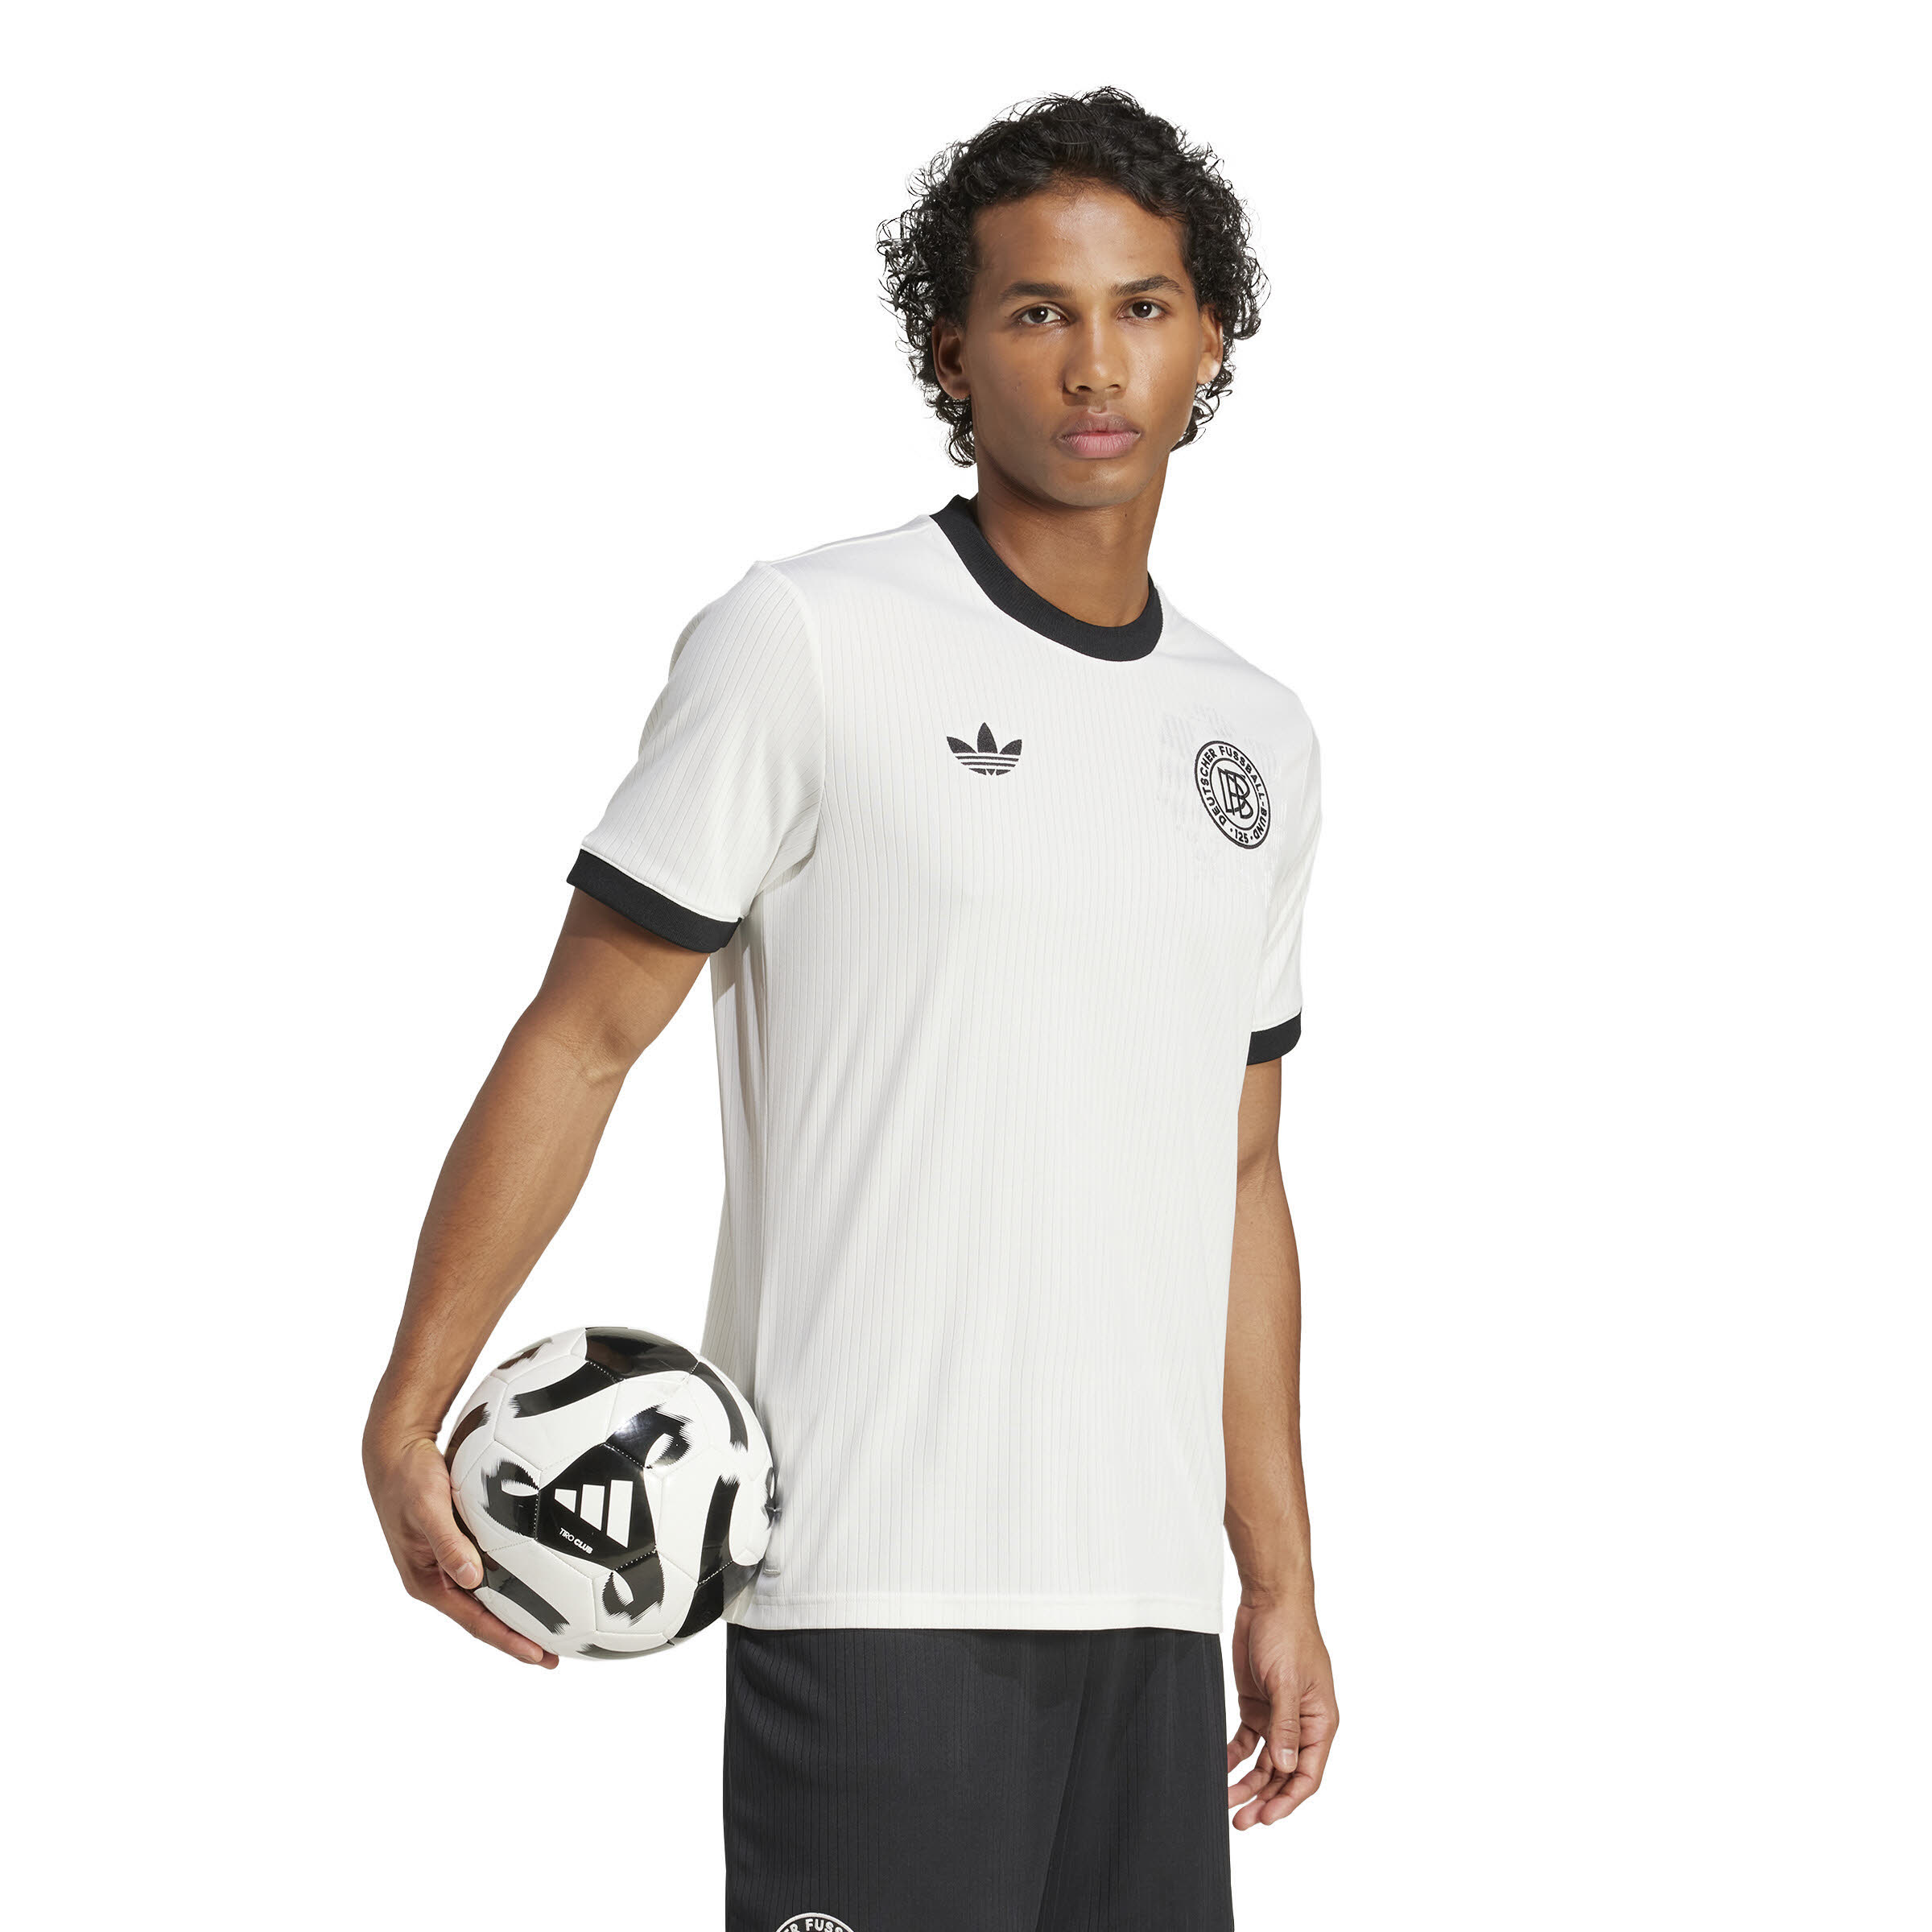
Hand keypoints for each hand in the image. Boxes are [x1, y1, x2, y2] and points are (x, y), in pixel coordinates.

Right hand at [364, 1425, 557, 1667]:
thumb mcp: (427, 1509)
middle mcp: (439, 1578)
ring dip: (517, 1611)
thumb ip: (448, 1543)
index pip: (473, 1620)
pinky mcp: (459, 1543)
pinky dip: (513, 1579)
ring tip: (552, 1626)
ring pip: (489, 1596)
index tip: (537, 1656)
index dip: (506, 1640)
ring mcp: (449, 1563)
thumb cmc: (408, 1478)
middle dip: (517, 1636)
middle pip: (484, 1616)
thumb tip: (471, 1578)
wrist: (396, 1451)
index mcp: (427, 1581)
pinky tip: (539, 1579)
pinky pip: (491, 1568)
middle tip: (554, 1654)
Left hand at [1226, 1596, 1336, 1825]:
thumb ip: (1286, 1726)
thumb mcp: (1286, 1682)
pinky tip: (1220, 1767)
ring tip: (1227, 1802)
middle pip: (1284, 1774)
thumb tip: (1286, 1769)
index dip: (1288, 1800)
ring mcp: (1278, 1716)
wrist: (1268, 1600)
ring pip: (1265, 1762)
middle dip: (1264, 1798)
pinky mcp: (1257, 1704)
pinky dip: (1234, 1756)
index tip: (1266, 1818)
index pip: (1308, 1773)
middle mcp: (1301, 1724)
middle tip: (1241, 1820)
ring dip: (1248, 1783)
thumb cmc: (1289, 1634)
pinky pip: (1247, 1740)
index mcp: (1320, 1722)